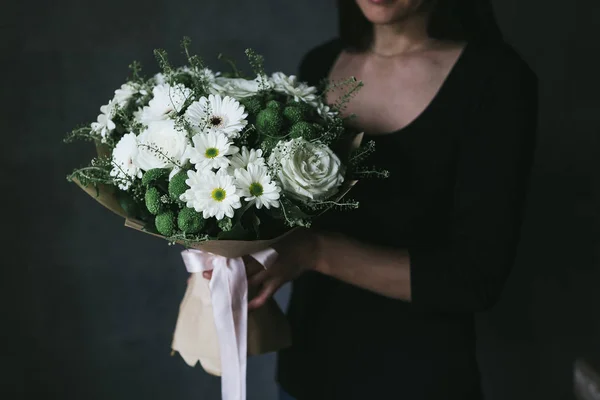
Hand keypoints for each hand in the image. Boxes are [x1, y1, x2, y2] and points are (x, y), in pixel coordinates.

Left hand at [199, 228, 320, 309]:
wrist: (310, 248)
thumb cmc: (290, 237)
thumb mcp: (272, 232)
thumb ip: (257, 238)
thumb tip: (239, 238)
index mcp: (259, 245)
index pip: (237, 251)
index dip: (222, 255)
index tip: (208, 257)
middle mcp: (262, 259)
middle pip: (238, 267)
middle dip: (222, 272)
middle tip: (206, 276)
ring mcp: (270, 272)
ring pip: (248, 282)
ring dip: (234, 287)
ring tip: (220, 292)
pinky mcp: (277, 282)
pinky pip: (264, 295)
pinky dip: (255, 302)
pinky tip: (245, 308)